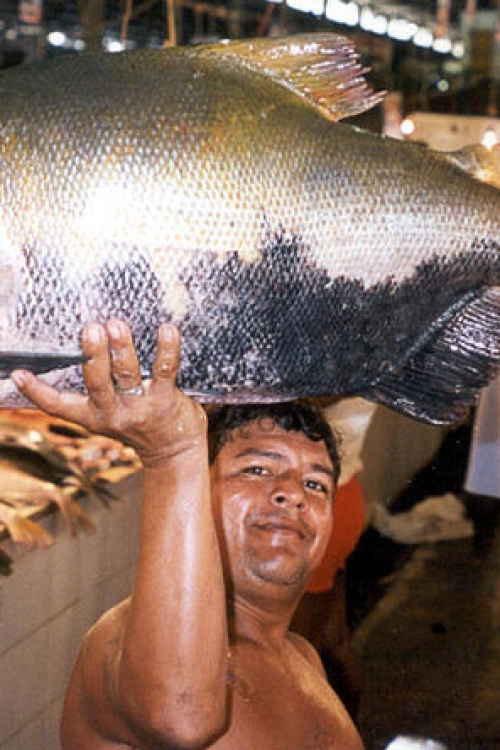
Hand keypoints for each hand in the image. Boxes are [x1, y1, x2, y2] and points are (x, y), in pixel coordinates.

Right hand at [10, 320, 206, 467]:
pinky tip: (167, 329)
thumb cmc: (139, 424)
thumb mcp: (110, 414)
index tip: (18, 374)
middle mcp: (114, 413)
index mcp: (93, 415)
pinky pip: (165, 371)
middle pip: (97, 383)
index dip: (38, 392)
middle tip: (91, 330)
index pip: (60, 406)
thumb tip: (85, 344)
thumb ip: (98, 388)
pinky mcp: (166, 400)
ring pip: (128, 374)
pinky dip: (167, 349)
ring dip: (122, 348)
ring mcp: (140, 407)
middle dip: (93, 355)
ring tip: (117, 325)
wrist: (175, 453)